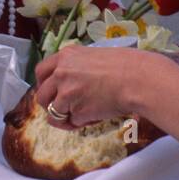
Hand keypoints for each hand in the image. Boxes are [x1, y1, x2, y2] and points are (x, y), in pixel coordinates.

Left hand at [34, 45, 158, 129]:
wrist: (137, 79)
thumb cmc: (124, 66)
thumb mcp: (93, 56)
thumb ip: (75, 67)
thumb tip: (66, 84)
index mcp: (65, 57)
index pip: (40, 72)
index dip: (44, 85)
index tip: (50, 91)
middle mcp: (61, 74)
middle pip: (41, 96)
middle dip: (50, 106)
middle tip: (64, 109)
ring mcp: (66, 94)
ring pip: (55, 113)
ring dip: (68, 116)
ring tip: (87, 112)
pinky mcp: (76, 112)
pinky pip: (73, 122)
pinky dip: (83, 122)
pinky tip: (97, 114)